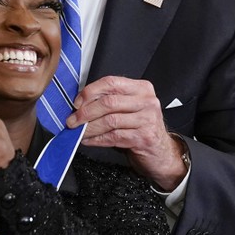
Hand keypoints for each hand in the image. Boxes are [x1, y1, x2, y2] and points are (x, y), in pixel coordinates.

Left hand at [66, 76, 186, 190]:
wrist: (161, 152)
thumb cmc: (141, 128)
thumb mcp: (130, 108)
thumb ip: (110, 101)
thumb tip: (80, 103)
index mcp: (142, 88)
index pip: (111, 82)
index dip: (90, 92)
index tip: (77, 102)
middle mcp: (147, 101)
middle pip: (109, 102)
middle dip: (86, 112)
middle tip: (73, 120)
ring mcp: (147, 120)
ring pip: (110, 121)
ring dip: (89, 127)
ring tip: (79, 131)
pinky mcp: (144, 138)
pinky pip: (113, 137)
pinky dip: (97, 139)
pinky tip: (89, 140)